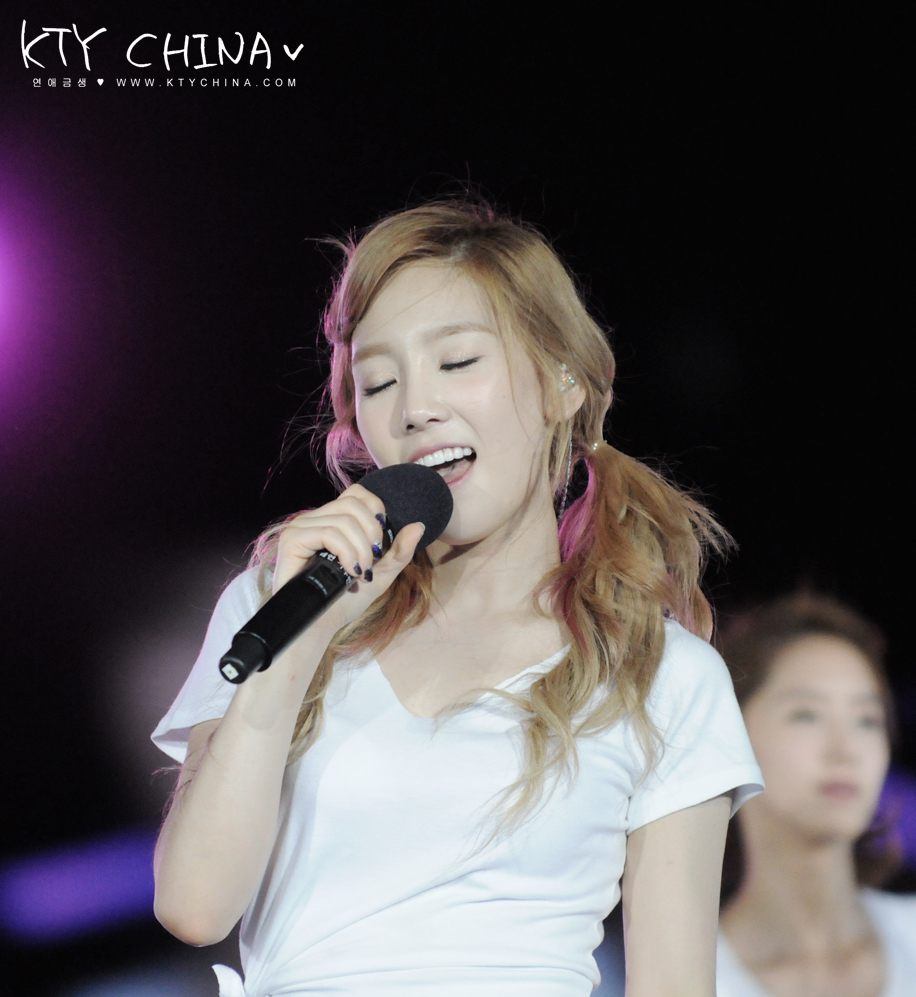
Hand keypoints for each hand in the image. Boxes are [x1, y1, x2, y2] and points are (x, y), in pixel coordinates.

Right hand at [273, 483, 424, 628]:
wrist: (319, 625)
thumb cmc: (344, 600)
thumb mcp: (380, 574)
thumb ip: (399, 551)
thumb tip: (419, 525)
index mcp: (332, 520)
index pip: (357, 493)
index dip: (375, 510)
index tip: (379, 541)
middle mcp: (314, 519)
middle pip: (353, 504)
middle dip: (372, 533)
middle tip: (371, 562)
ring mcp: (301, 527)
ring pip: (344, 519)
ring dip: (361, 549)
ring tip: (359, 572)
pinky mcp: (292, 539)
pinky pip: (328, 532)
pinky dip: (346, 552)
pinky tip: (349, 571)